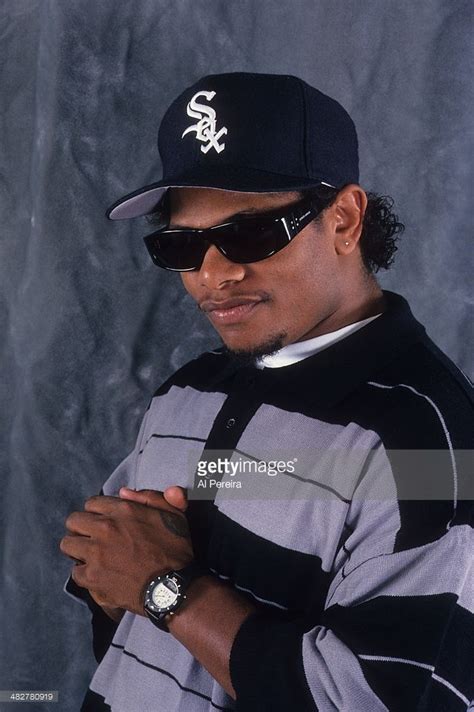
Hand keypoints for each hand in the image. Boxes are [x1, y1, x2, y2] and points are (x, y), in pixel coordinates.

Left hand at [60, 489, 192, 615]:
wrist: (173, 588)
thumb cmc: (176, 550)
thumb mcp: (173, 515)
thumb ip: (151, 497)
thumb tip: (124, 491)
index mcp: (123, 510)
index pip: (91, 503)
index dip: (96, 513)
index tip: (102, 522)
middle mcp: (105, 528)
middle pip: (73, 521)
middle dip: (81, 528)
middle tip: (92, 539)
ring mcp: (96, 553)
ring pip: (68, 544)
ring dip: (78, 549)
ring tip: (89, 557)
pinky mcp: (92, 577)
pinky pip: (75, 571)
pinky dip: (84, 573)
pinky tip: (96, 575)